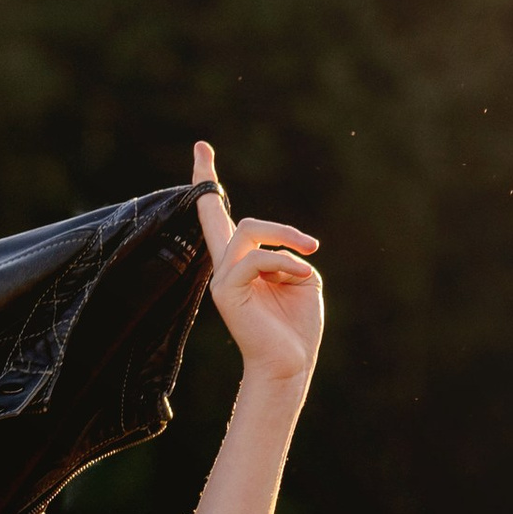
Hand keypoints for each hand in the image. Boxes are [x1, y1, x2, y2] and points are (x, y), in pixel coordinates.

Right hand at [192, 136, 322, 390]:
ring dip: (285, 241)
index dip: (206, 181)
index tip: (201, 147)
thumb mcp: (301, 278)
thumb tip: (279, 245)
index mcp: (240, 264)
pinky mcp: (227, 291)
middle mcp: (225, 268)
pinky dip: (285, 262)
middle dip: (280, 230)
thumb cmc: (297, 327)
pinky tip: (304, 277)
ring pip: (248, 232)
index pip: (217, 217)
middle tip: (312, 249)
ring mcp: (222, 278)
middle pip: (237, 221)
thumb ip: (287, 252)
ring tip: (308, 262)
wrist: (289, 365)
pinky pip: (256, 258)